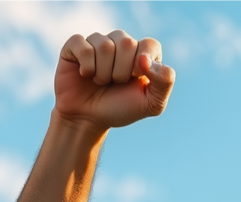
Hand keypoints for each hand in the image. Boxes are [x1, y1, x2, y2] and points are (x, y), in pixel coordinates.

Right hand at [54, 31, 175, 129]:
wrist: (88, 119)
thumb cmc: (120, 109)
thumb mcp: (151, 103)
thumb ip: (165, 82)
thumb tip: (146, 59)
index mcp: (142, 54)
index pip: (150, 45)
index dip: (142, 64)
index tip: (134, 79)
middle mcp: (121, 43)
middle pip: (127, 42)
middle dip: (121, 71)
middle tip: (115, 83)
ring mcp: (98, 42)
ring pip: (105, 45)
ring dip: (103, 72)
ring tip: (101, 81)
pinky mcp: (76, 45)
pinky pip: (82, 44)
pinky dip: (87, 66)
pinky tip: (86, 74)